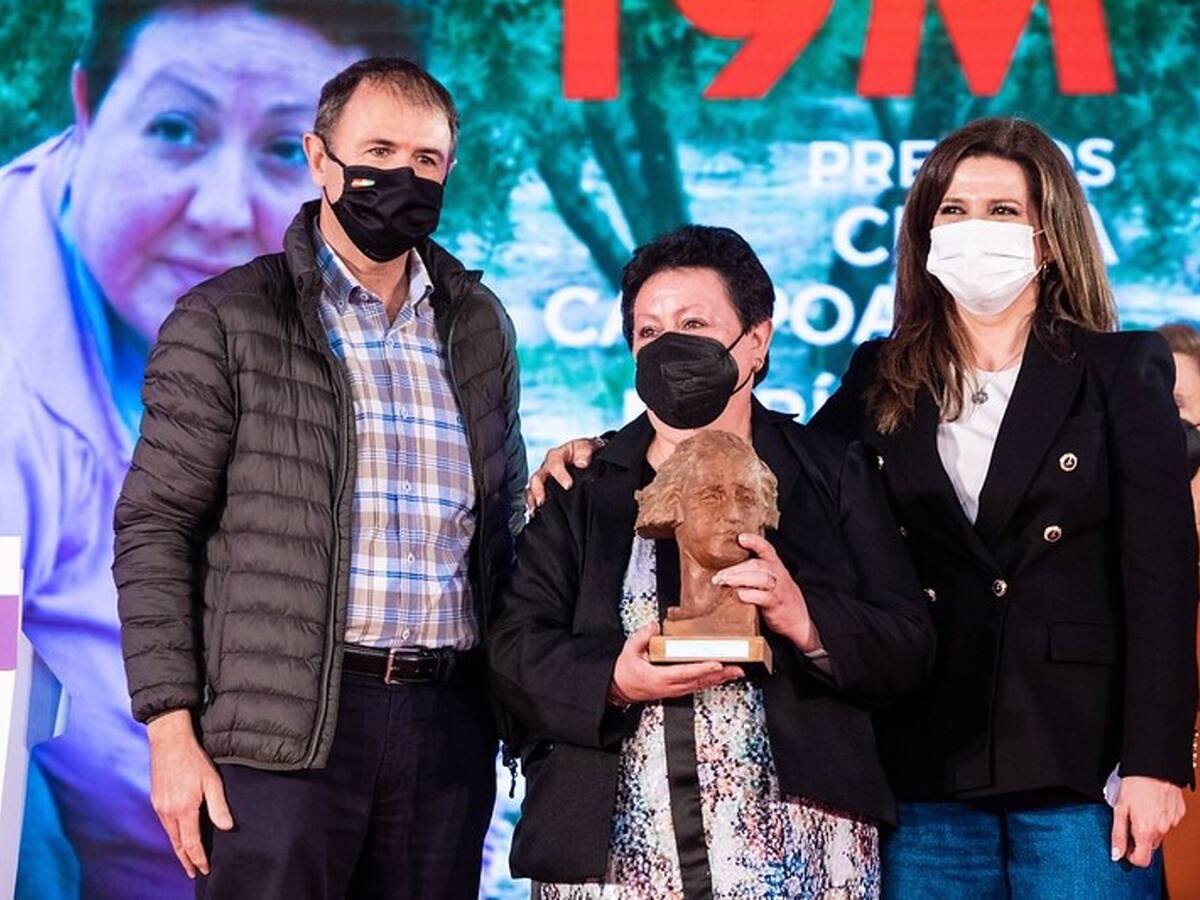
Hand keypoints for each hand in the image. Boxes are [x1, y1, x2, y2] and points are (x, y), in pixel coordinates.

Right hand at [147, 709, 233, 878]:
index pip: (191, 843)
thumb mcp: (212, 781)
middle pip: (177, 844)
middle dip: (186, 860)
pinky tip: (178, 836)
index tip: (204, 870)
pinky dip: (172, 835)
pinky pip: (164, 824)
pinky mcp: (156, 799)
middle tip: (193, 873)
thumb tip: (226, 827)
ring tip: (187, 859)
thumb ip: (219, 806)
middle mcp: (168, 811)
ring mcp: (159, 806)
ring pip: (169, 835)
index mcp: (183, 809)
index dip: (198, 858)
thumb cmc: (194, 759)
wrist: (169, 741)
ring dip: (178, 849)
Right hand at [525, 437, 602, 513]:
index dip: (560, 474)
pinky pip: (533, 495)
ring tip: (534, 510)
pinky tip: (533, 514)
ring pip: (532, 487)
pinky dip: (532, 504)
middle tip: (542, 500)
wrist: (587, 458)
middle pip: (538, 477)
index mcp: (558, 455)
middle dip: (538, 489)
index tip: (568, 485)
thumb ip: (585, 453)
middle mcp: (548, 467)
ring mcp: (545, 478)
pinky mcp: (545, 489)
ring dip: (532, 498)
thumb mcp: (586, 447)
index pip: (554, 462)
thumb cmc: (584, 453)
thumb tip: (582, 463)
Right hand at [611, 622, 743, 702]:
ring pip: (702, 684)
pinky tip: (722, 676)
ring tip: (736, 671)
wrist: (620, 688)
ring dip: (720, 678)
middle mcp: (671, 686)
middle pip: (700, 680)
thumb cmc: (626, 671)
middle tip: (738, 668)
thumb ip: (642, 637)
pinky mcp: (677, 689)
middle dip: (720, 674)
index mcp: (661, 677)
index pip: (686, 672)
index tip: (718, 663)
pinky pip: (698, 685)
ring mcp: (675, 689)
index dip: (703, 668)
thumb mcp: (629, 650)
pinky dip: (712, 680)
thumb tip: (654, 626)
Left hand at [714, 533, 820, 652]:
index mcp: (777, 567)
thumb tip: (729, 570)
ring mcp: (779, 590)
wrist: (799, 621)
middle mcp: (779, 575)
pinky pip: (764, 597)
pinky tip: (739, 595)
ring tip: (724, 581)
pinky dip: (751, 595)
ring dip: (739, 578)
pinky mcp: (777, 605)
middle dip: (736, 568)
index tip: (740, 537)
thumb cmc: (780, 599)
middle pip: (757, 565)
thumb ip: (757, 573)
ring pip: (760, 578)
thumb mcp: (773, 581)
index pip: (767, 549)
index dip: (755, 542)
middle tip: (719, 575)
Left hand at [1110, 775, 1185, 867]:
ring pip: (1159, 834)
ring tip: (1141, 809)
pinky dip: (1159, 818)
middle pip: (1149, 846)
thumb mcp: (1119, 809)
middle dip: (1139, 839)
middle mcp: (1162, 830)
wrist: (1154, 767)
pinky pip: (1168, 823)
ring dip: (1149, 828)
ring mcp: (1173, 822)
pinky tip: (1152, 804)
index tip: (1125, 845)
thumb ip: (1118, 835)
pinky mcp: (1179, 814)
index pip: (1142, 860)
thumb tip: (1116, 854)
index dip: (1131, 856)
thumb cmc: (1134, 785)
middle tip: (1130, 820)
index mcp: (1146, 831)